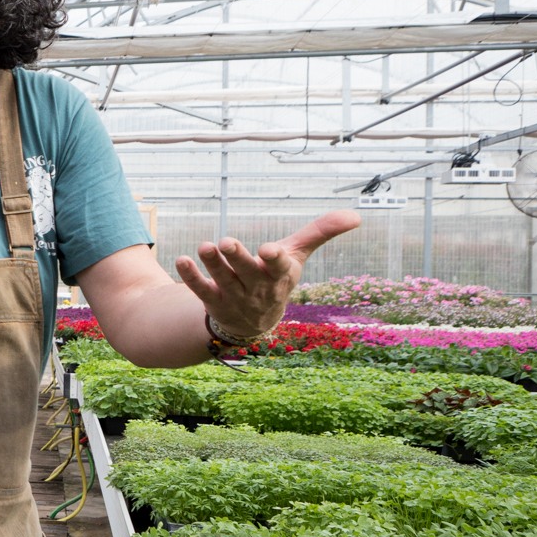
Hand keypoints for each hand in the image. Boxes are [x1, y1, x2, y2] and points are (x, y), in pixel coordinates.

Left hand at [175, 209, 361, 337]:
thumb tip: (356, 215)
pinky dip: (191, 276)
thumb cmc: (277, 277)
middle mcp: (257, 288)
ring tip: (204, 246)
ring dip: (212, 264)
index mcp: (279, 275)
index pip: (279, 267)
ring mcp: (234, 296)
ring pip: (222, 280)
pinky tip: (180, 260)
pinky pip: (200, 290)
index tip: (269, 249)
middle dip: (237, 258)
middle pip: (246, 272)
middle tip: (226, 241)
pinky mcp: (213, 301)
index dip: (274, 258)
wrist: (255, 321)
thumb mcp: (298, 255)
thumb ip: (321, 232)